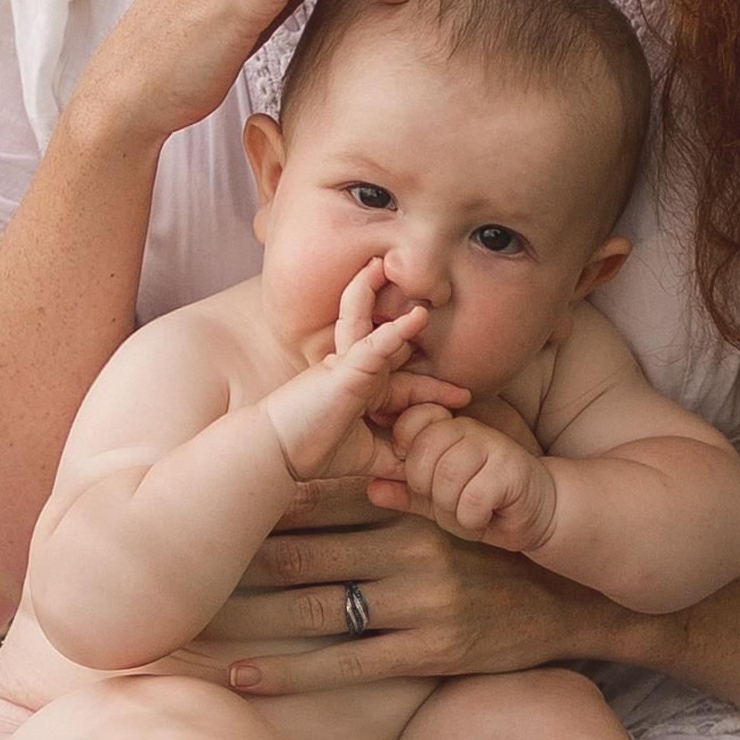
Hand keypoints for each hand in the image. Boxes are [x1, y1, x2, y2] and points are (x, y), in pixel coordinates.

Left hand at [203, 499, 678, 694]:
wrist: (576, 597)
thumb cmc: (500, 535)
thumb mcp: (463, 483)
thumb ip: (409, 461)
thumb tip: (352, 425)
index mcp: (413, 493)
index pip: (319, 490)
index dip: (254, 497)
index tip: (192, 500)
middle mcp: (411, 543)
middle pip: (302, 548)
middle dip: (230, 557)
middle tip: (163, 565)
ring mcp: (420, 601)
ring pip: (312, 607)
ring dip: (243, 618)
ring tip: (181, 622)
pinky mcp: (428, 650)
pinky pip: (342, 665)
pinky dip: (284, 671)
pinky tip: (237, 674)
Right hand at [263, 260, 469, 481]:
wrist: (275, 454)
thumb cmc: (311, 450)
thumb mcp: (367, 457)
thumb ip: (394, 460)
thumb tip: (423, 472)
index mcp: (363, 391)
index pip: (405, 382)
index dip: (434, 388)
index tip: (464, 397)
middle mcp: (358, 373)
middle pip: (388, 342)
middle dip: (402, 318)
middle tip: (423, 296)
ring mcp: (349, 368)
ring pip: (369, 326)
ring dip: (377, 295)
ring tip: (387, 266)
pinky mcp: (344, 372)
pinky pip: (373, 347)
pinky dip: (396, 333)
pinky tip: (416, 317)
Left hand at [370, 402, 558, 549]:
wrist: (538, 513)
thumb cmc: (484, 502)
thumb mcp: (437, 501)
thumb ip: (407, 493)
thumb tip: (371, 488)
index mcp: (447, 429)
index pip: (411, 423)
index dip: (407, 453)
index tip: (422, 479)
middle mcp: (469, 429)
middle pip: (422, 457)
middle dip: (430, 492)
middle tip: (451, 503)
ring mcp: (491, 445)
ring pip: (445, 479)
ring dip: (453, 509)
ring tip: (469, 511)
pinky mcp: (510, 468)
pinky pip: (471, 499)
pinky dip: (472, 519)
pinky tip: (486, 516)